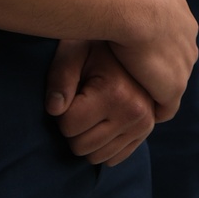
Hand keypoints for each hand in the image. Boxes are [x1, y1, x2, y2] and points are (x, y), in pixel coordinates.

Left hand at [46, 39, 154, 165]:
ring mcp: (143, 125)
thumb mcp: (73, 52)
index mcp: (116, 93)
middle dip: (73, 126)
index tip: (71, 91)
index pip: (68, 126)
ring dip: (87, 137)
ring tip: (93, 107)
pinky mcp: (145, 132)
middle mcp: (135, 112)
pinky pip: (112, 159)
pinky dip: (102, 144)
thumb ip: (60, 78)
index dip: (61, 110)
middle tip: (81, 100)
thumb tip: (53, 108)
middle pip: (80, 147)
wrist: (131, 38)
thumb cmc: (94, 46)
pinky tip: (104, 119)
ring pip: (95, 157)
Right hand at [110, 0, 197, 123]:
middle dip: (155, 66)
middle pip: (175, 59)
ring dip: (151, 87)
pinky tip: (130, 106)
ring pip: (170, 82)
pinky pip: (166, 107)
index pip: (170, 33)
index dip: (151, 41)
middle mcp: (189, 39)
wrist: (136, 3)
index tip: (131, 46)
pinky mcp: (174, 87)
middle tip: (127, 71)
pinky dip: (151, 108)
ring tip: (126, 91)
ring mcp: (184, 65)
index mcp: (181, 14)